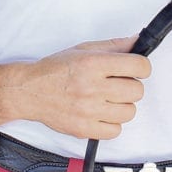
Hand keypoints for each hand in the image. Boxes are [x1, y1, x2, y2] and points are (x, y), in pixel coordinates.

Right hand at [18, 36, 150, 139]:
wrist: (30, 91)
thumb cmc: (56, 69)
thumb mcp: (84, 49)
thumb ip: (114, 45)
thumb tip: (139, 41)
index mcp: (93, 64)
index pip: (139, 66)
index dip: (141, 67)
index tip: (136, 69)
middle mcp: (92, 87)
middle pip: (137, 91)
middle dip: (131, 86)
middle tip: (118, 84)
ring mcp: (88, 111)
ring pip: (129, 112)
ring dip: (122, 105)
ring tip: (108, 99)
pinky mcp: (83, 129)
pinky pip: (115, 131)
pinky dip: (112, 123)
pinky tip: (101, 113)